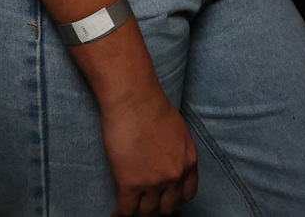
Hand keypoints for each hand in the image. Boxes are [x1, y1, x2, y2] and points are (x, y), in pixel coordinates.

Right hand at [99, 84, 197, 215]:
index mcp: (189, 161)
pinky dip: (121, 215)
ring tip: (130, 206)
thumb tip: (169, 163)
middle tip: (147, 203)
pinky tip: (116, 213)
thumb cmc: (152, 107)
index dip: (175, 199)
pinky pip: (127, 210)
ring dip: (138, 210)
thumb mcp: (178, 131)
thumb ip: (177, 152)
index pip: (187, 194)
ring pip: (147, 212)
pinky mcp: (130, 184)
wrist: (133, 100)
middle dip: (157, 207)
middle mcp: (175, 175)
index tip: (165, 199)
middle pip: (168, 208)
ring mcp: (154, 182)